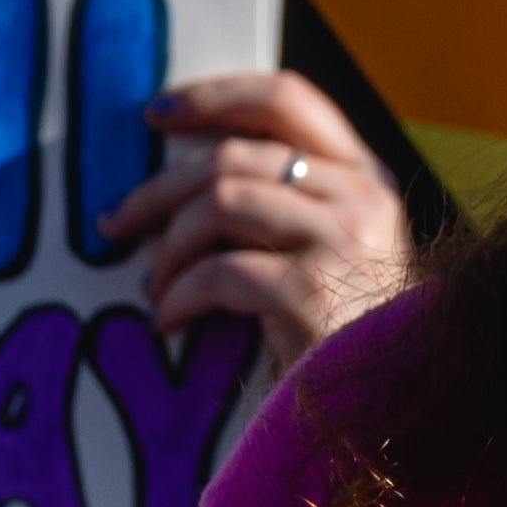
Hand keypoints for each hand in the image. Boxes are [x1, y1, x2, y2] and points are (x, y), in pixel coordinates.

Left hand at [97, 72, 412, 366]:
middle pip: (237, 152)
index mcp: (366, 176)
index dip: (215, 95)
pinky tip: (167, 320)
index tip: (155, 112)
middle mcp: (363, 196)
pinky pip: (220, 272)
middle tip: (116, 220)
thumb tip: (184, 180)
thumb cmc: (350, 336)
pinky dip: (180, 294)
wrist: (391, 411)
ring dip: (168, 243)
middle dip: (161, 186)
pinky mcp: (316, 294)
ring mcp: (344, 241)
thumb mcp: (332, 252)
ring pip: (222, 200)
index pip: (287, 98)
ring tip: (150, 283)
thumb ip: (285, 205)